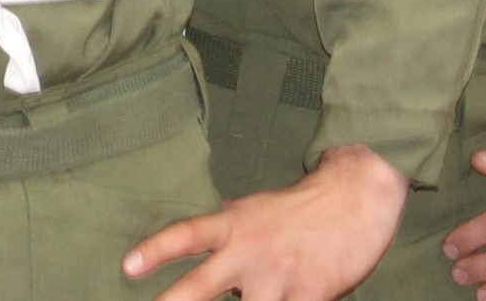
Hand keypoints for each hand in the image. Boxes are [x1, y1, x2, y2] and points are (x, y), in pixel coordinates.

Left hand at [125, 142, 408, 300]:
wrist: (356, 194)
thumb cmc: (302, 206)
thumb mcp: (253, 210)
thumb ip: (227, 233)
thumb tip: (201, 248)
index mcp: (233, 225)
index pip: (186, 236)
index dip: (156, 251)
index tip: (128, 267)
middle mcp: (250, 251)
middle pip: (203, 285)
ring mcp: (279, 274)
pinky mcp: (312, 292)